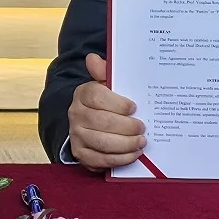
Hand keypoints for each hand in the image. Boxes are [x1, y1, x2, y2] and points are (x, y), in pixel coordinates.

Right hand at [66, 53, 147, 171]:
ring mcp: (77, 135)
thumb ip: (104, 72)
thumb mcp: (106, 86)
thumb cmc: (105, 103)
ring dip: (126, 144)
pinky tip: (133, 154)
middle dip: (127, 126)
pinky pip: (101, 160)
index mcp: (82, 94)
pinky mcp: (81, 154)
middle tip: (142, 127)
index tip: (134, 107)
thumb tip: (93, 58)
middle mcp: (75, 114)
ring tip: (141, 141)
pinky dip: (120, 159)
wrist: (89, 124)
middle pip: (102, 121)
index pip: (97, 96)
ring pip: (102, 142)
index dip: (118, 103)